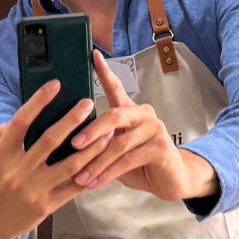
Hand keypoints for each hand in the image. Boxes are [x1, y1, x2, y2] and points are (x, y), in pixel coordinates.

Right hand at [0, 81, 112, 238]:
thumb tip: (16, 120)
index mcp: (1, 156)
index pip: (21, 122)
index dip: (39, 101)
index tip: (55, 85)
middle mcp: (18, 172)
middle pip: (50, 140)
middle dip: (72, 119)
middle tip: (88, 103)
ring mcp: (35, 190)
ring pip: (69, 164)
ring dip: (91, 147)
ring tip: (106, 132)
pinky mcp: (47, 205)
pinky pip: (73, 187)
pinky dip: (88, 172)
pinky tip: (101, 159)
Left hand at [68, 53, 218, 200]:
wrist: (172, 181)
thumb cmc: (139, 164)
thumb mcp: (116, 151)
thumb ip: (99, 142)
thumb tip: (66, 142)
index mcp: (130, 111)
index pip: (116, 87)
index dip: (105, 72)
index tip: (93, 54)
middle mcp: (143, 114)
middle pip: (114, 116)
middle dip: (91, 131)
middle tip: (73, 143)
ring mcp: (154, 129)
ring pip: (118, 143)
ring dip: (96, 163)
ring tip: (79, 177)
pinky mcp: (161, 147)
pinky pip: (128, 160)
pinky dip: (108, 173)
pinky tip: (95, 183)